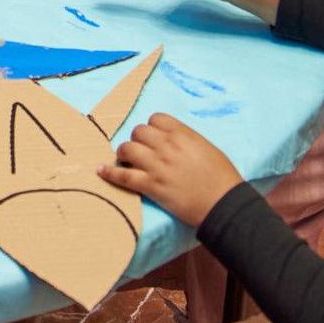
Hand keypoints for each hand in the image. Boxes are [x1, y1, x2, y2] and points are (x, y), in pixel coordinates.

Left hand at [98, 113, 242, 226]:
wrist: (224, 204)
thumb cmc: (222, 177)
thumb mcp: (207, 148)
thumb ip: (186, 140)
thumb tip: (170, 138)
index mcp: (183, 135)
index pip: (155, 119)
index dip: (151, 128)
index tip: (153, 138)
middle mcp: (167, 146)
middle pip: (138, 131)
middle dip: (137, 140)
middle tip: (141, 152)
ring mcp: (157, 166)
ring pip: (126, 149)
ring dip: (124, 154)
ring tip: (126, 161)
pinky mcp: (150, 186)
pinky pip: (122, 176)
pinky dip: (108, 173)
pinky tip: (100, 170)